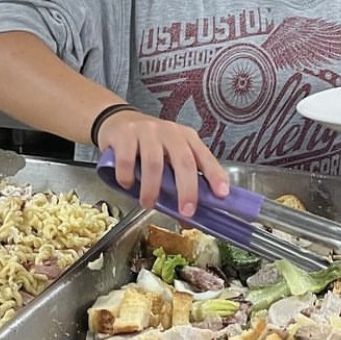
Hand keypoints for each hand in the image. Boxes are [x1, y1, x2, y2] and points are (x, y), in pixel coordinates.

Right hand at [97, 110, 228, 217]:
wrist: (118, 120)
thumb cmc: (149, 144)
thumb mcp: (169, 156)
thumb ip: (178, 181)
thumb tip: (187, 219)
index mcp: (186, 137)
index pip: (204, 157)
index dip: (214, 175)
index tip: (221, 194)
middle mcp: (170, 132)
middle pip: (183, 161)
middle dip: (187, 189)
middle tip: (186, 212)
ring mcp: (147, 131)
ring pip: (154, 163)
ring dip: (152, 189)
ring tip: (148, 204)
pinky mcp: (124, 134)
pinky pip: (127, 160)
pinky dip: (127, 178)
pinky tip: (128, 185)